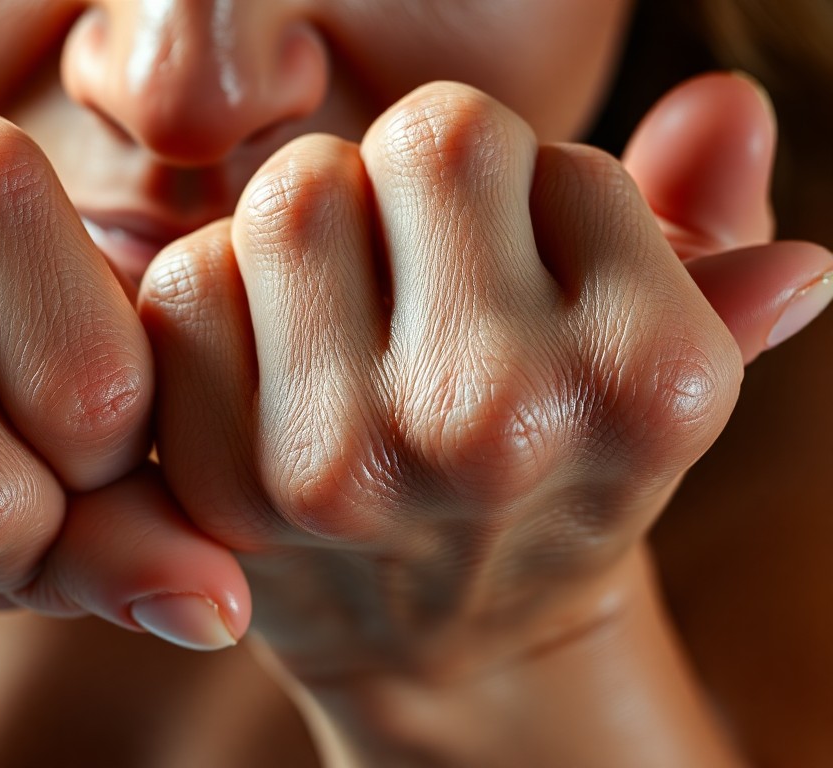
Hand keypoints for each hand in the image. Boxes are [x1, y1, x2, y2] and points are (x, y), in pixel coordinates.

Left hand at [138, 75, 832, 680]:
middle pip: (415, 141)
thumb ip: (706, 227)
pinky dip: (218, 298)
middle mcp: (507, 422)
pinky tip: (266, 364)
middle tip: (418, 277)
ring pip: (295, 196)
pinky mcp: (230, 489)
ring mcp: (356, 463)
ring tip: (347, 318)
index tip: (517, 278)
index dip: (504, 189)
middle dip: (407, 185)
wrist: (441, 643)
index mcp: (650, 377)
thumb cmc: (550, 471)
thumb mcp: (654, 363)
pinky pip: (190, 285)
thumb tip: (726, 105)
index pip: (538, 138)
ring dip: (313, 233)